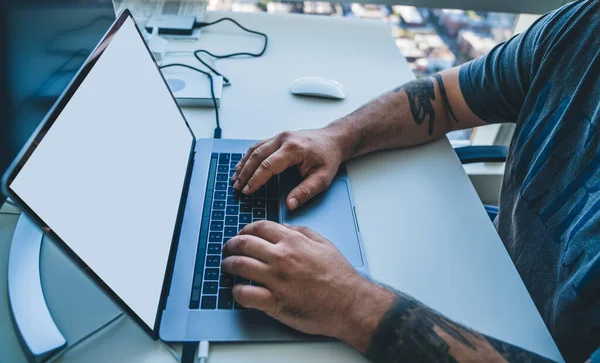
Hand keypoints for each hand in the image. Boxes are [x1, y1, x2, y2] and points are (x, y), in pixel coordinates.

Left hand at [221, 221, 395, 352]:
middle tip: (227, 250)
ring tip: (226, 267)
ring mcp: (276, 280)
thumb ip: (301, 232)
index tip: (240, 235)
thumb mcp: (324, 243)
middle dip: (230, 245)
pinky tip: (237, 291)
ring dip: (228, 265)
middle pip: (243, 244)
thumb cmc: (339, 275)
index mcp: (292, 241)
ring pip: (239, 266)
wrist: (349, 303)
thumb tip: (283, 227)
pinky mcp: (274, 302)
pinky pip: (245, 294)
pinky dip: (236, 292)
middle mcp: (281, 257)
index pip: (258, 228)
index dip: (244, 230)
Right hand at [231, 128, 345, 209]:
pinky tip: (242, 166)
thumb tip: (290, 204)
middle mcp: (283, 139)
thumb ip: (306, 191)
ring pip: (255, 149)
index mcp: (293, 149)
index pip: (268, 166)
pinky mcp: (278, 137)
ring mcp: (279, 136)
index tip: (247, 191)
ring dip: (243, 164)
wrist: (334, 139)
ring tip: (235, 179)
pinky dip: (248, 157)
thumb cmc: (328, 158)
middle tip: (237, 187)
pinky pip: (259, 146)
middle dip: (245, 173)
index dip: (256, 180)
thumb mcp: (323, 178)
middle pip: (257, 156)